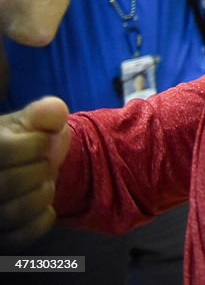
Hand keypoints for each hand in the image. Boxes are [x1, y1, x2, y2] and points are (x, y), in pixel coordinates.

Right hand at [0, 97, 69, 248]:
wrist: (26, 167)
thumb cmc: (26, 140)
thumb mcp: (35, 121)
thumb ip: (46, 113)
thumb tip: (55, 112)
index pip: (4, 151)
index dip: (35, 144)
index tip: (44, 141)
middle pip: (8, 184)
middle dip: (40, 170)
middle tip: (45, 164)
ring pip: (12, 213)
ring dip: (42, 195)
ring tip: (45, 183)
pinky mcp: (0, 236)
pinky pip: (20, 237)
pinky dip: (42, 220)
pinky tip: (46, 206)